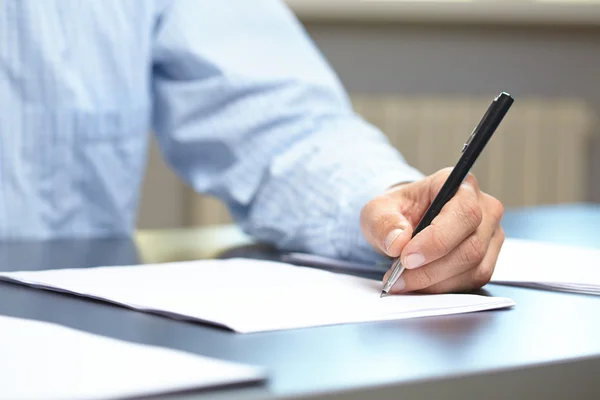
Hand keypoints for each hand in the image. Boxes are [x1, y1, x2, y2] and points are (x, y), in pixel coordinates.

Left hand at [360, 167, 504, 293]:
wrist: (405, 223)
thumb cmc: (397, 211)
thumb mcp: (378, 210)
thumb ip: (384, 223)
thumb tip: (398, 242)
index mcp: (460, 185)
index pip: (464, 213)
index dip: (437, 240)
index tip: (406, 257)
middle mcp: (484, 208)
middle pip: (471, 246)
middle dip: (431, 268)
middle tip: (398, 276)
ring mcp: (490, 235)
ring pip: (473, 268)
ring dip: (434, 282)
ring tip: (402, 281)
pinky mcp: (488, 259)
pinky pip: (472, 281)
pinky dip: (442, 288)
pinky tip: (419, 284)